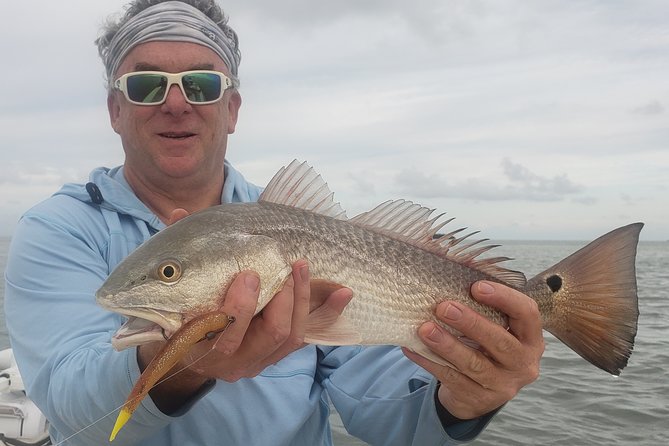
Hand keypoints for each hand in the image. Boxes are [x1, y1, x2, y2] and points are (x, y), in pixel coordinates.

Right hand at [138, 259, 351, 412]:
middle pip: (269, 335)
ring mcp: (257, 361)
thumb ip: (175, 253)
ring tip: (303, 266)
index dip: (240, 307)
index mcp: (200, 346)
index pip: (225, 334)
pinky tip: (343, 292)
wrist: (184, 352)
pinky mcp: (276, 356)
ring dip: (303, 300)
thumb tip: (179, 214)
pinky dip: (327, 314)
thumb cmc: (180, 312)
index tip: (249, 274)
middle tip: (286, 264)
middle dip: (282, 299)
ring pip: (291, 337)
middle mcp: (232, 362)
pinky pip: (307, 338)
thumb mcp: (174, 288)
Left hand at [403, 281, 543, 419]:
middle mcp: (523, 363)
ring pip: (473, 364)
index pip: (527, 313)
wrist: (479, 392)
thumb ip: (484, 306)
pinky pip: (450, 378)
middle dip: (470, 323)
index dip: (504, 298)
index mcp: (531, 339)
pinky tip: (412, 348)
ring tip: (425, 329)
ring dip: (447, 345)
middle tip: (444, 307)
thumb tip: (448, 275)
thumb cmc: (485, 346)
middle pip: (499, 341)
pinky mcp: (478, 399)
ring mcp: (502, 385)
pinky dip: (429, 361)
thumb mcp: (496, 328)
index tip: (476, 286)